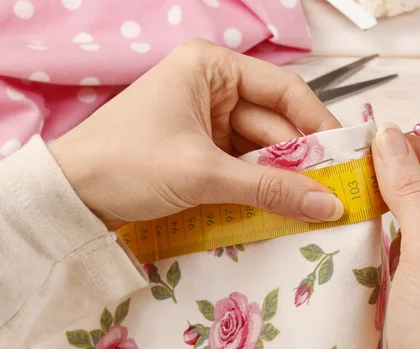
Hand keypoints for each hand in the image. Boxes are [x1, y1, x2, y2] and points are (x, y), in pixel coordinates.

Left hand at [49, 39, 343, 230]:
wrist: (72, 197)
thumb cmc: (128, 163)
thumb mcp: (204, 174)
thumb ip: (270, 187)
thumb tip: (329, 204)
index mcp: (211, 68)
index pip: (282, 90)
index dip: (317, 122)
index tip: (344, 155)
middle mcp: (213, 88)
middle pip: (274, 124)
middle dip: (299, 160)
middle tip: (332, 194)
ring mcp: (207, 120)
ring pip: (261, 149)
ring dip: (281, 178)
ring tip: (311, 207)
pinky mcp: (202, 150)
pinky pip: (243, 165)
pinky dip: (260, 186)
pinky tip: (280, 207)